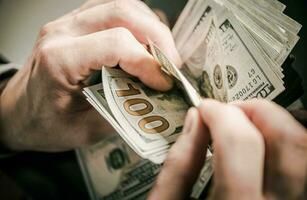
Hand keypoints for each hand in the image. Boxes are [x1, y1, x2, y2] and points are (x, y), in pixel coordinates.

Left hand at [0, 0, 179, 151]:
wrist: (16, 112)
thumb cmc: (42, 124)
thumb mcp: (83, 131)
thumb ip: (122, 114)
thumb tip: (157, 102)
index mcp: (59, 60)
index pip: (115, 43)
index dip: (148, 62)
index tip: (164, 83)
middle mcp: (62, 32)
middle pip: (121, 12)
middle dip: (157, 37)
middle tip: (171, 64)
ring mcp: (67, 23)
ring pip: (119, 3)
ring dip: (148, 25)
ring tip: (162, 53)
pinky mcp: (75, 23)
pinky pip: (112, 7)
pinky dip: (136, 21)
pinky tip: (144, 41)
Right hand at [149, 99, 306, 199]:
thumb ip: (179, 164)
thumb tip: (196, 122)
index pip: (239, 142)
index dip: (220, 113)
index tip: (207, 109)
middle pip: (287, 143)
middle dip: (256, 112)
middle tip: (232, 112)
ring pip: (306, 153)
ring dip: (279, 126)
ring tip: (251, 125)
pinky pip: (306, 171)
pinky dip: (292, 147)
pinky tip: (270, 146)